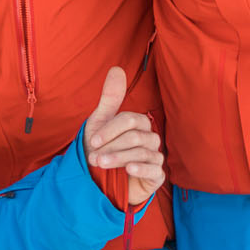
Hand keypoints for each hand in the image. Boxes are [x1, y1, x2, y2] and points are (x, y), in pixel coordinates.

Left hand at [81, 66, 164, 205]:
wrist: (100, 181)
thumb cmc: (101, 149)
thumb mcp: (100, 123)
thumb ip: (110, 98)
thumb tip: (116, 68)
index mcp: (138, 125)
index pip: (129, 121)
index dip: (109, 130)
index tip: (92, 141)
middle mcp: (150, 139)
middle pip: (135, 137)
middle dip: (111, 146)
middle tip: (94, 157)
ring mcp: (155, 158)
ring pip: (142, 153)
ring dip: (118, 158)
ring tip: (100, 164)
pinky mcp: (157, 177)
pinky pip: (155, 171)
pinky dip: (141, 169)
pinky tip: (128, 170)